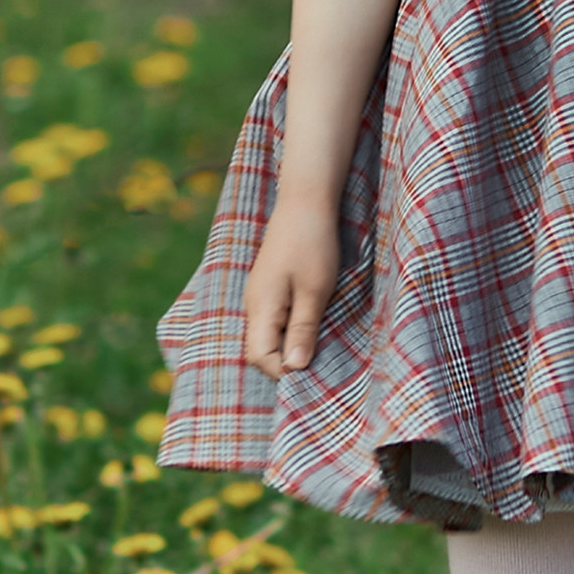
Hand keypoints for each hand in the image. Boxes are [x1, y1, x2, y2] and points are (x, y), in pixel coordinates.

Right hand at [243, 198, 339, 378]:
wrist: (305, 203)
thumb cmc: (313, 245)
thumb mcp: (315, 291)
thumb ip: (303, 330)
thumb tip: (295, 368)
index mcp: (260, 308)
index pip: (260, 357)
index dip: (285, 371)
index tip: (314, 370)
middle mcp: (253, 306)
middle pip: (261, 350)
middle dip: (287, 362)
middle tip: (320, 361)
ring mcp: (260, 296)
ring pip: (268, 336)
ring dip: (291, 345)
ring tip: (319, 342)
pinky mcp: (269, 289)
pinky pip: (274, 321)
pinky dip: (291, 330)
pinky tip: (312, 323)